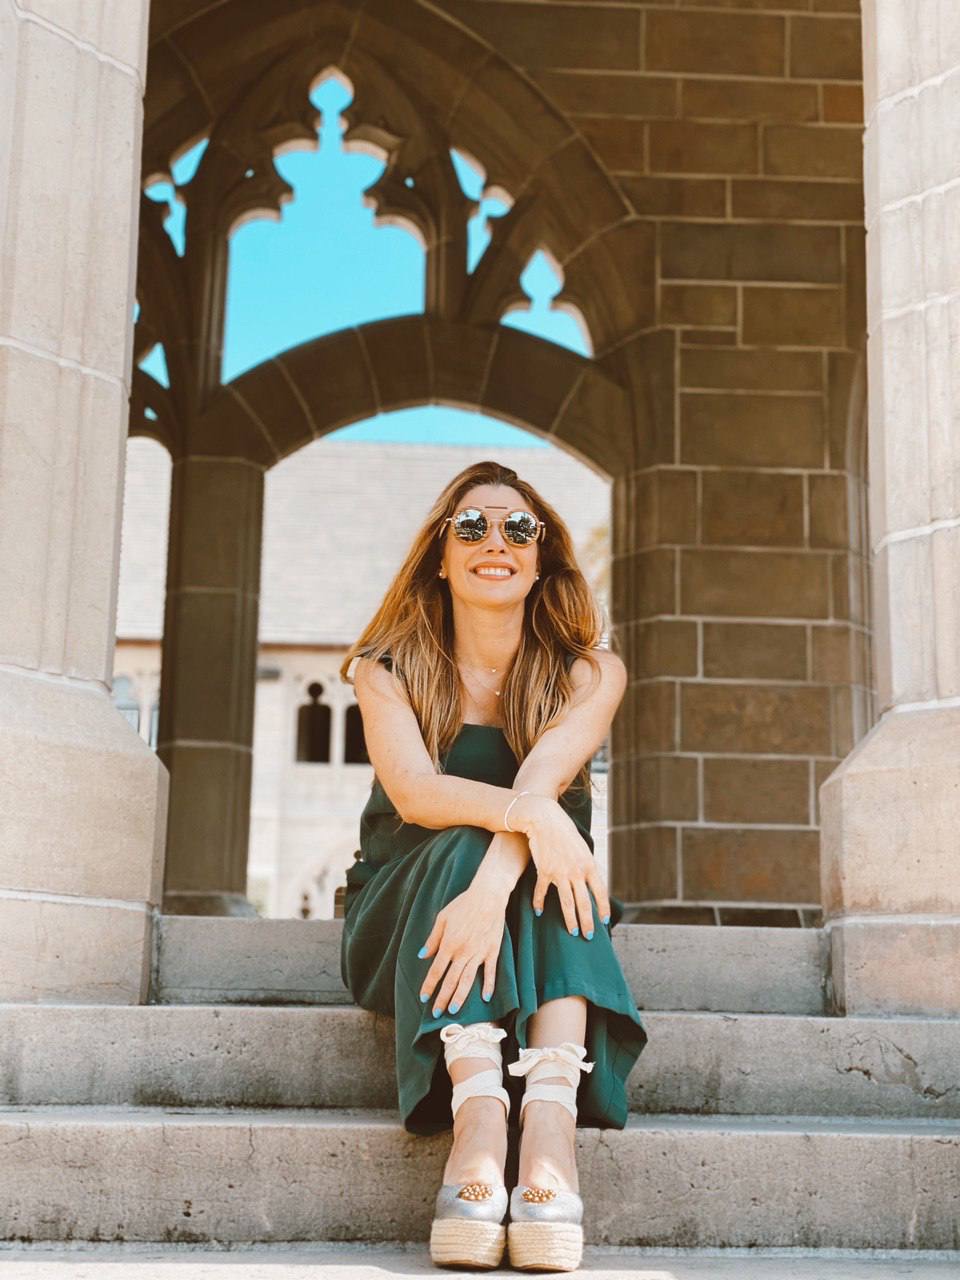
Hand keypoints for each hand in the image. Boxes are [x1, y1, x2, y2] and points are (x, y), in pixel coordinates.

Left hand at [418, 883, 506, 1015]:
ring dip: (460, 997)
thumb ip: (433, 939)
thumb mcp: (442, 918)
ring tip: (453, 1010)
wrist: (488, 896)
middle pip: (450, 981)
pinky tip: (485, 998)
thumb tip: (423, 956)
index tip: (423, 998)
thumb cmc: (463, 905)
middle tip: (436, 1014)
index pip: (436, 971)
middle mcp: (463, 952)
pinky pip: (491, 972)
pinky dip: (488, 986)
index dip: (429, 985)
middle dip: (442, 998)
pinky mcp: (492, 951)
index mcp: (449, 944)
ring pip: (468, 980)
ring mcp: (479, 953)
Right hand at [510, 795, 610, 936]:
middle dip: (587, 922)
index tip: (604, 922)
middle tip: (588, 936)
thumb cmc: (564, 831)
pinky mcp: (544, 871)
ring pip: (567, 903)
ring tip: (573, 931)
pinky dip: (539, 903)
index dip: (603, 908)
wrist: (545, 819)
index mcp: (589, 865)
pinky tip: (539, 912)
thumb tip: (590, 881)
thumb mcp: (582, 847)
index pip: (600, 892)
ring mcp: (560, 873)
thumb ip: (586, 865)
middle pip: (584, 903)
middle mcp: (576, 871)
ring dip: (570, 919)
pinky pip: (543, 892)